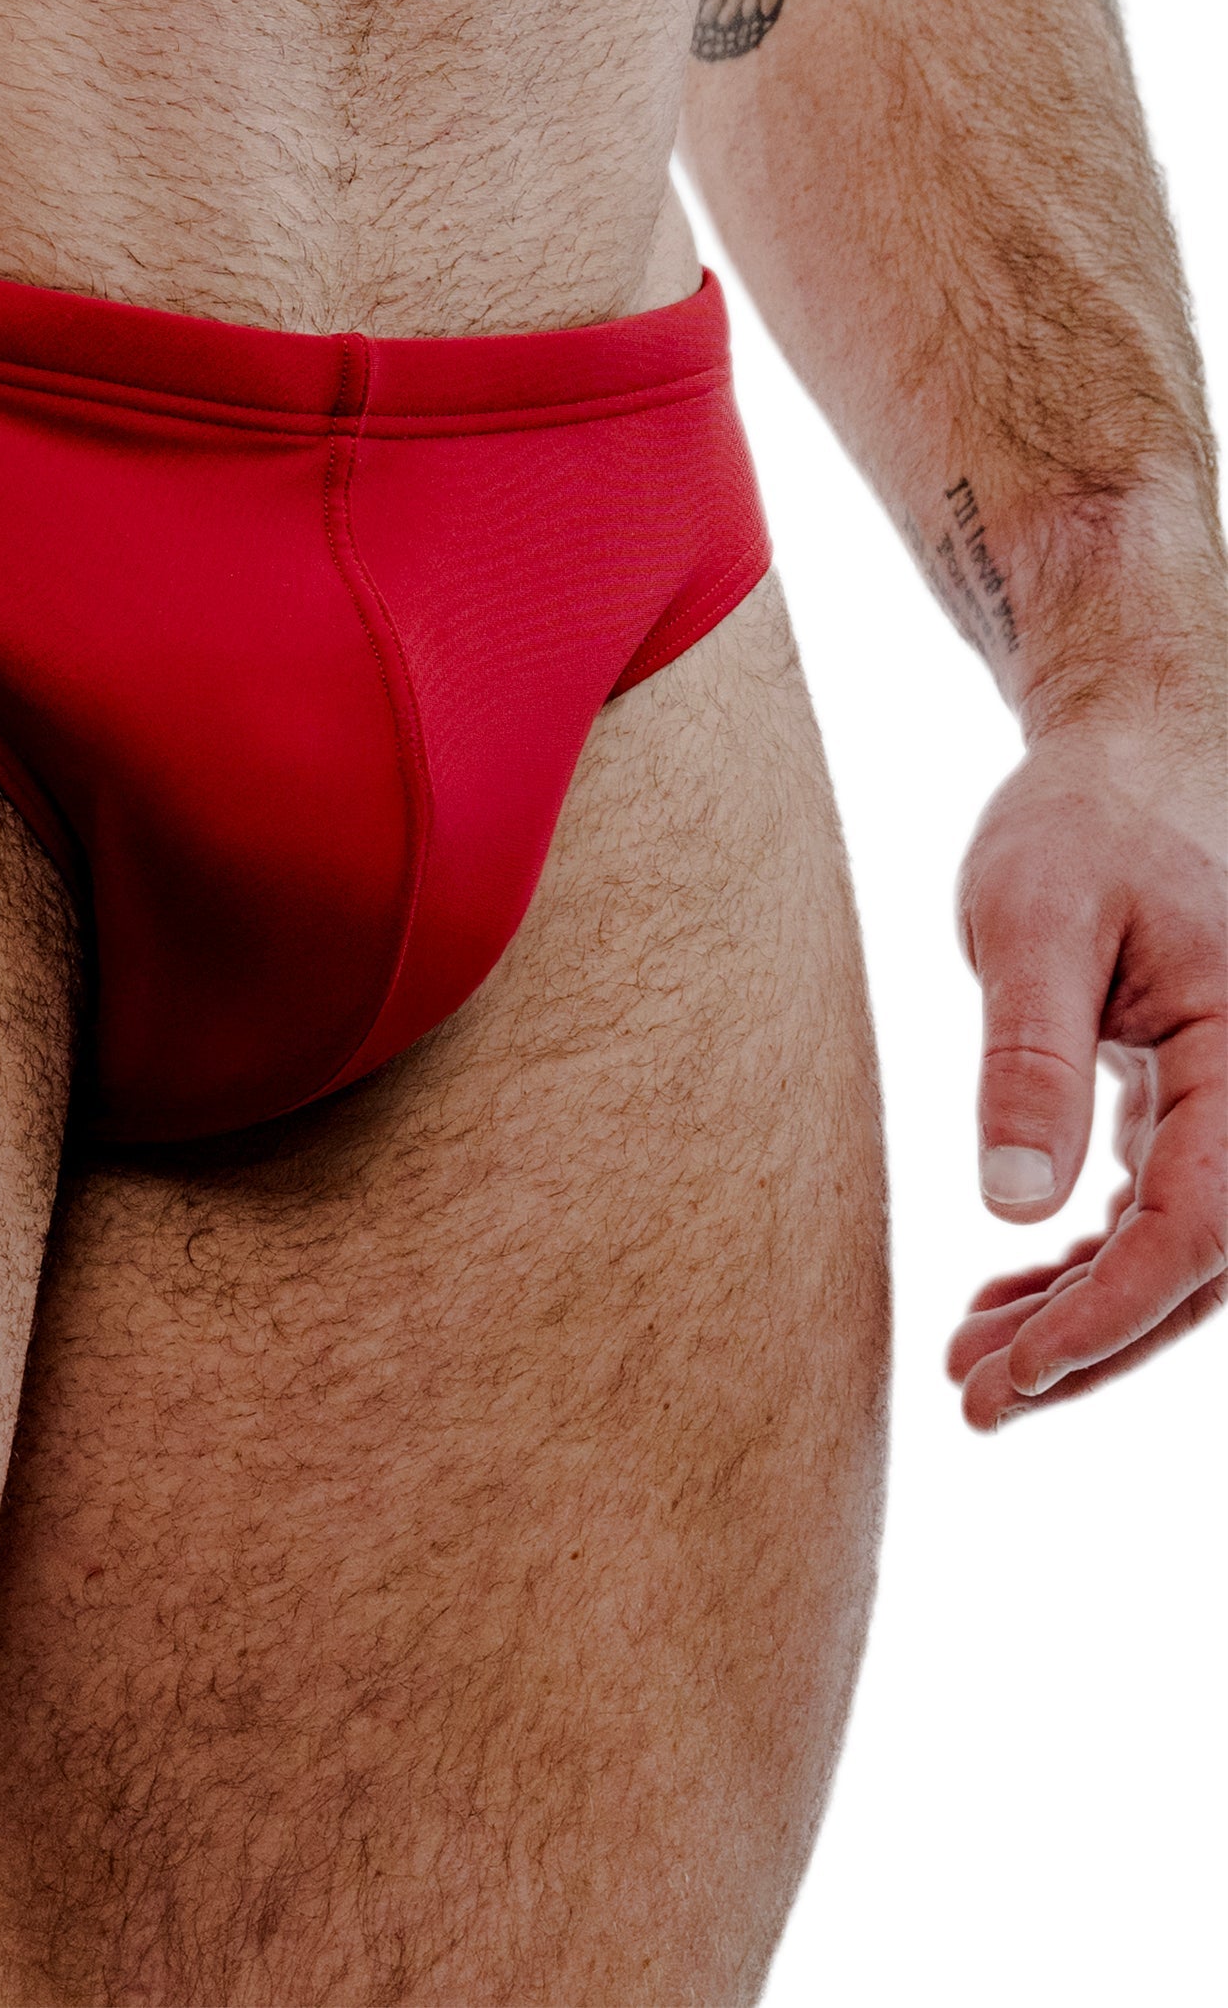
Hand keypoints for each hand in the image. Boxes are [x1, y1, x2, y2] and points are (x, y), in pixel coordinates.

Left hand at [946, 704, 1227, 1428]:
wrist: (1124, 766)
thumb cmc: (1079, 826)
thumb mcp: (1030, 921)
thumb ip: (1029, 1059)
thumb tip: (1015, 1207)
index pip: (1197, 1229)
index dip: (1106, 1319)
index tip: (1009, 1377)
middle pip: (1199, 1267)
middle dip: (1090, 1349)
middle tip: (975, 1407)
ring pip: (1181, 1254)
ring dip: (1083, 1321)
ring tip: (973, 1370)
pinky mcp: (1193, 1103)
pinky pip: (1160, 1215)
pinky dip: (1088, 1268)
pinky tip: (1006, 1299)